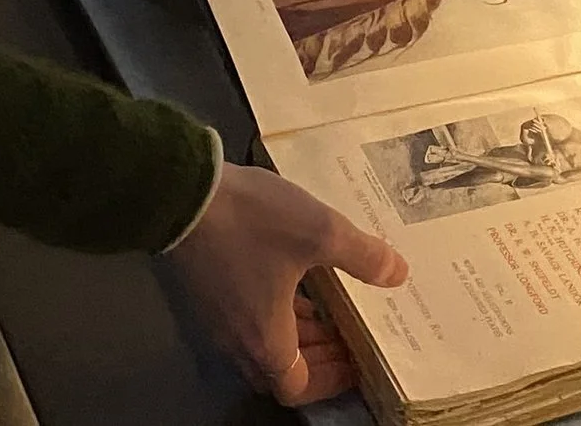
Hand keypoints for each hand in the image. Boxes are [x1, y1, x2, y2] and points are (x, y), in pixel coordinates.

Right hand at [165, 163, 408, 403]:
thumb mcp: (320, 231)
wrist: (182, 193)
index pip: (297, 387)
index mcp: (265, 338)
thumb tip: (397, 275)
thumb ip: (361, 255)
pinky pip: (246, 321)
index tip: (356, 359)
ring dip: (296, 335)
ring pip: (261, 345)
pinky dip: (274, 314)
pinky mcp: (207, 291)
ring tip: (328, 308)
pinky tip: (292, 279)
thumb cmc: (253, 222)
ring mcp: (217, 317)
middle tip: (347, 334)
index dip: (330, 379)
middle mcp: (237, 339)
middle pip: (278, 371)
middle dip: (316, 358)